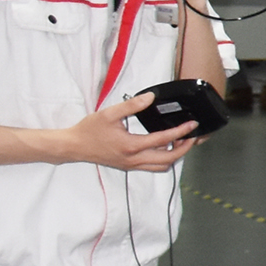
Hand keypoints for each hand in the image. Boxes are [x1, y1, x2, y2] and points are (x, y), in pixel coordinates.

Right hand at [71, 92, 196, 172]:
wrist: (73, 146)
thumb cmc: (89, 131)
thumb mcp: (109, 113)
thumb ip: (131, 105)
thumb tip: (150, 98)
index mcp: (131, 146)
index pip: (164, 139)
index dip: (181, 131)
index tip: (192, 125)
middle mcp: (134, 159)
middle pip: (168, 159)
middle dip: (184, 148)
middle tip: (191, 137)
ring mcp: (131, 165)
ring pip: (161, 166)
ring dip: (174, 156)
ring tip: (180, 142)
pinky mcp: (128, 166)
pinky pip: (152, 167)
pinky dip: (163, 160)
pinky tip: (163, 148)